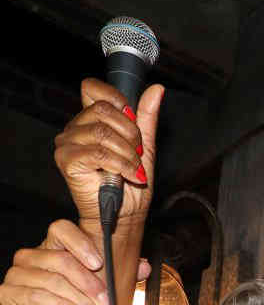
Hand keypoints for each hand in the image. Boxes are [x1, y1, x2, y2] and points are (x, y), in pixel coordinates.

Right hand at [1, 220, 149, 304]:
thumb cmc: (70, 302)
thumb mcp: (96, 287)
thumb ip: (119, 273)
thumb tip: (143, 266)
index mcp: (52, 247)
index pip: (61, 230)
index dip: (81, 243)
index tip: (100, 263)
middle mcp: (32, 256)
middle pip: (60, 259)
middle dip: (89, 283)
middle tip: (107, 301)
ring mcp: (18, 274)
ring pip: (52, 280)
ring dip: (79, 298)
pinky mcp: (9, 293)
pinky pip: (37, 296)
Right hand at [54, 78, 164, 228]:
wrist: (125, 216)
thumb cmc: (131, 185)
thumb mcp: (145, 146)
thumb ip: (146, 118)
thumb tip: (156, 90)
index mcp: (91, 120)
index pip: (92, 89)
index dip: (117, 100)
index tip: (133, 122)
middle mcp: (75, 128)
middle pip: (103, 110)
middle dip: (130, 134)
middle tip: (137, 154)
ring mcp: (68, 143)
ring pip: (103, 132)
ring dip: (128, 154)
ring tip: (133, 169)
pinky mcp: (66, 160)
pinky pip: (98, 152)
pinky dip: (121, 165)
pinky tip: (128, 175)